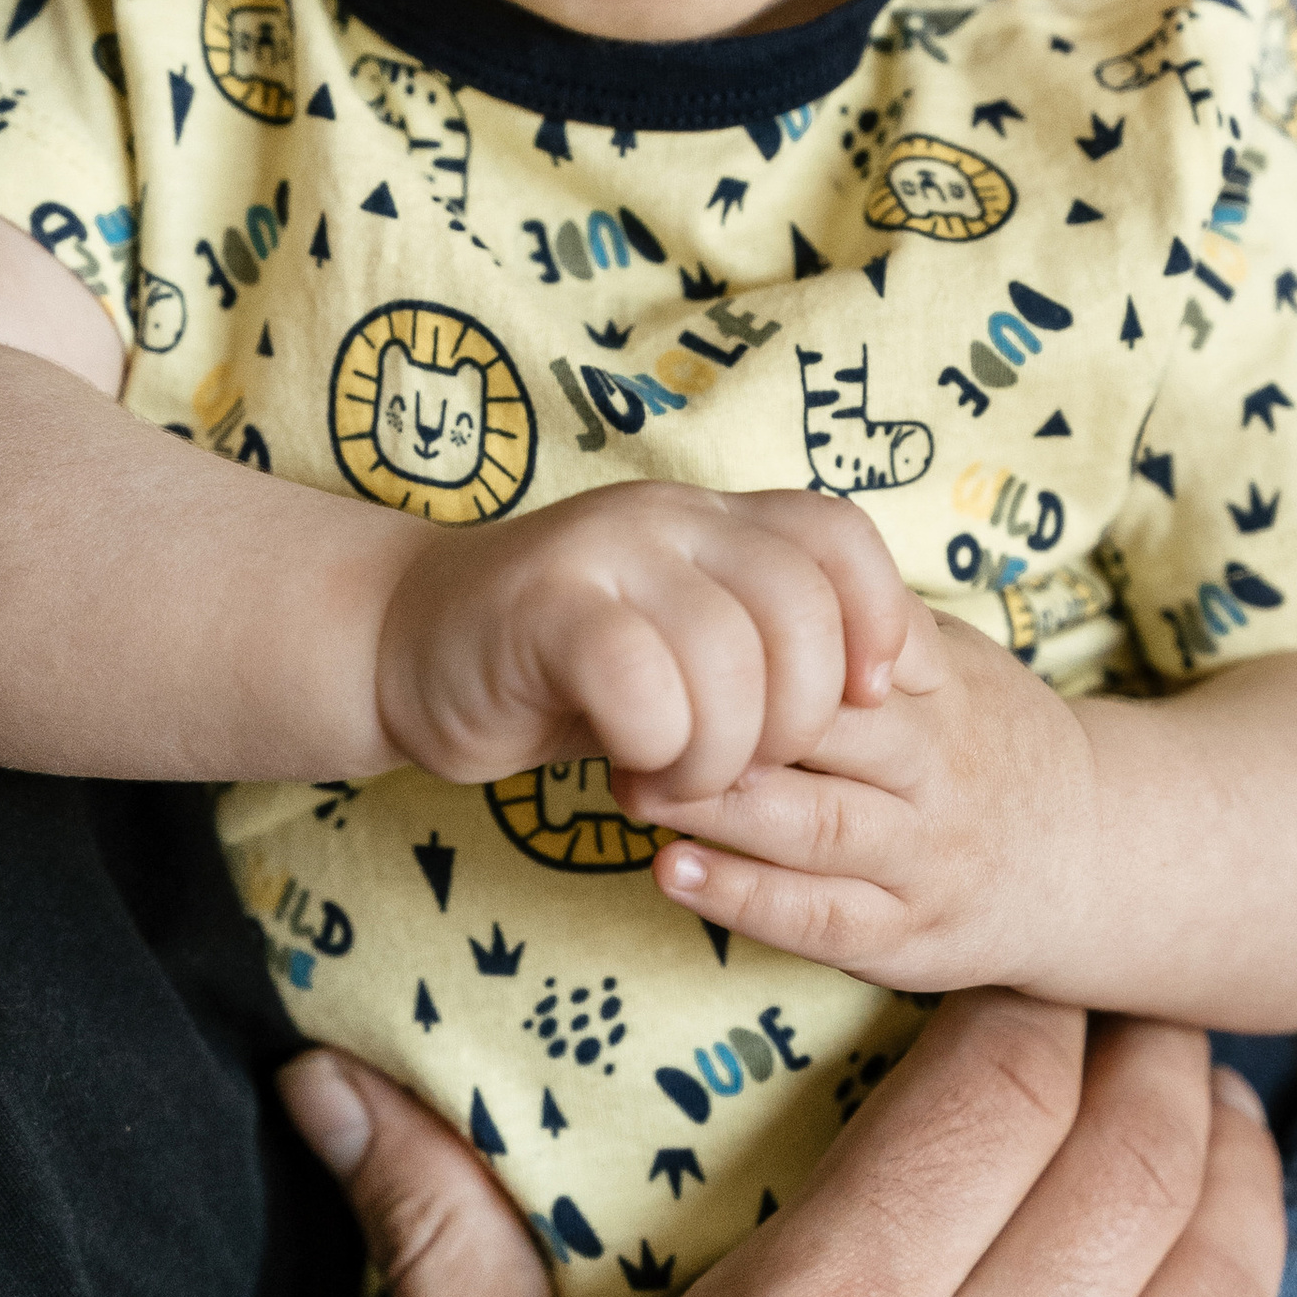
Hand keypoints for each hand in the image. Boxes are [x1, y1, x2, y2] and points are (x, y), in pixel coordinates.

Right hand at [374, 479, 911, 797]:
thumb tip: (891, 693)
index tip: (873, 699)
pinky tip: (633, 771)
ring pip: (728, 655)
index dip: (879, 619)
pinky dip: (657, 750)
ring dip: (722, 751)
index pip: (839, 535)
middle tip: (751, 765)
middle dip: (799, 716)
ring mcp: (603, 554)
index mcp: (714, 519)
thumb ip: (769, 646)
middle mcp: (667, 517)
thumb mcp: (684, 643)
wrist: (405, 649)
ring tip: (682, 779)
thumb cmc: (564, 669)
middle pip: (801, 607)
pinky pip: (644, 686)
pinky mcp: (543, 610)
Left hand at [619, 597, 1090, 989]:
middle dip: (721, 724)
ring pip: (814, 829)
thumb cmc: (987, 739)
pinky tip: (673, 874)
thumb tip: (759, 559)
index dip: (760, 643)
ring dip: (717, 811)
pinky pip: (821, 920)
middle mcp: (936, 772)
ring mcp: (923, 859)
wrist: (1092, 854)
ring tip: (632, 789)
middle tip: (631, 711)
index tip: (679, 633)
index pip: (846, 651)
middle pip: (822, 736)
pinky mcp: (907, 937)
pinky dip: (743, 900)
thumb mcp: (955, 661)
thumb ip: (872, 624)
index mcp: (941, 691)